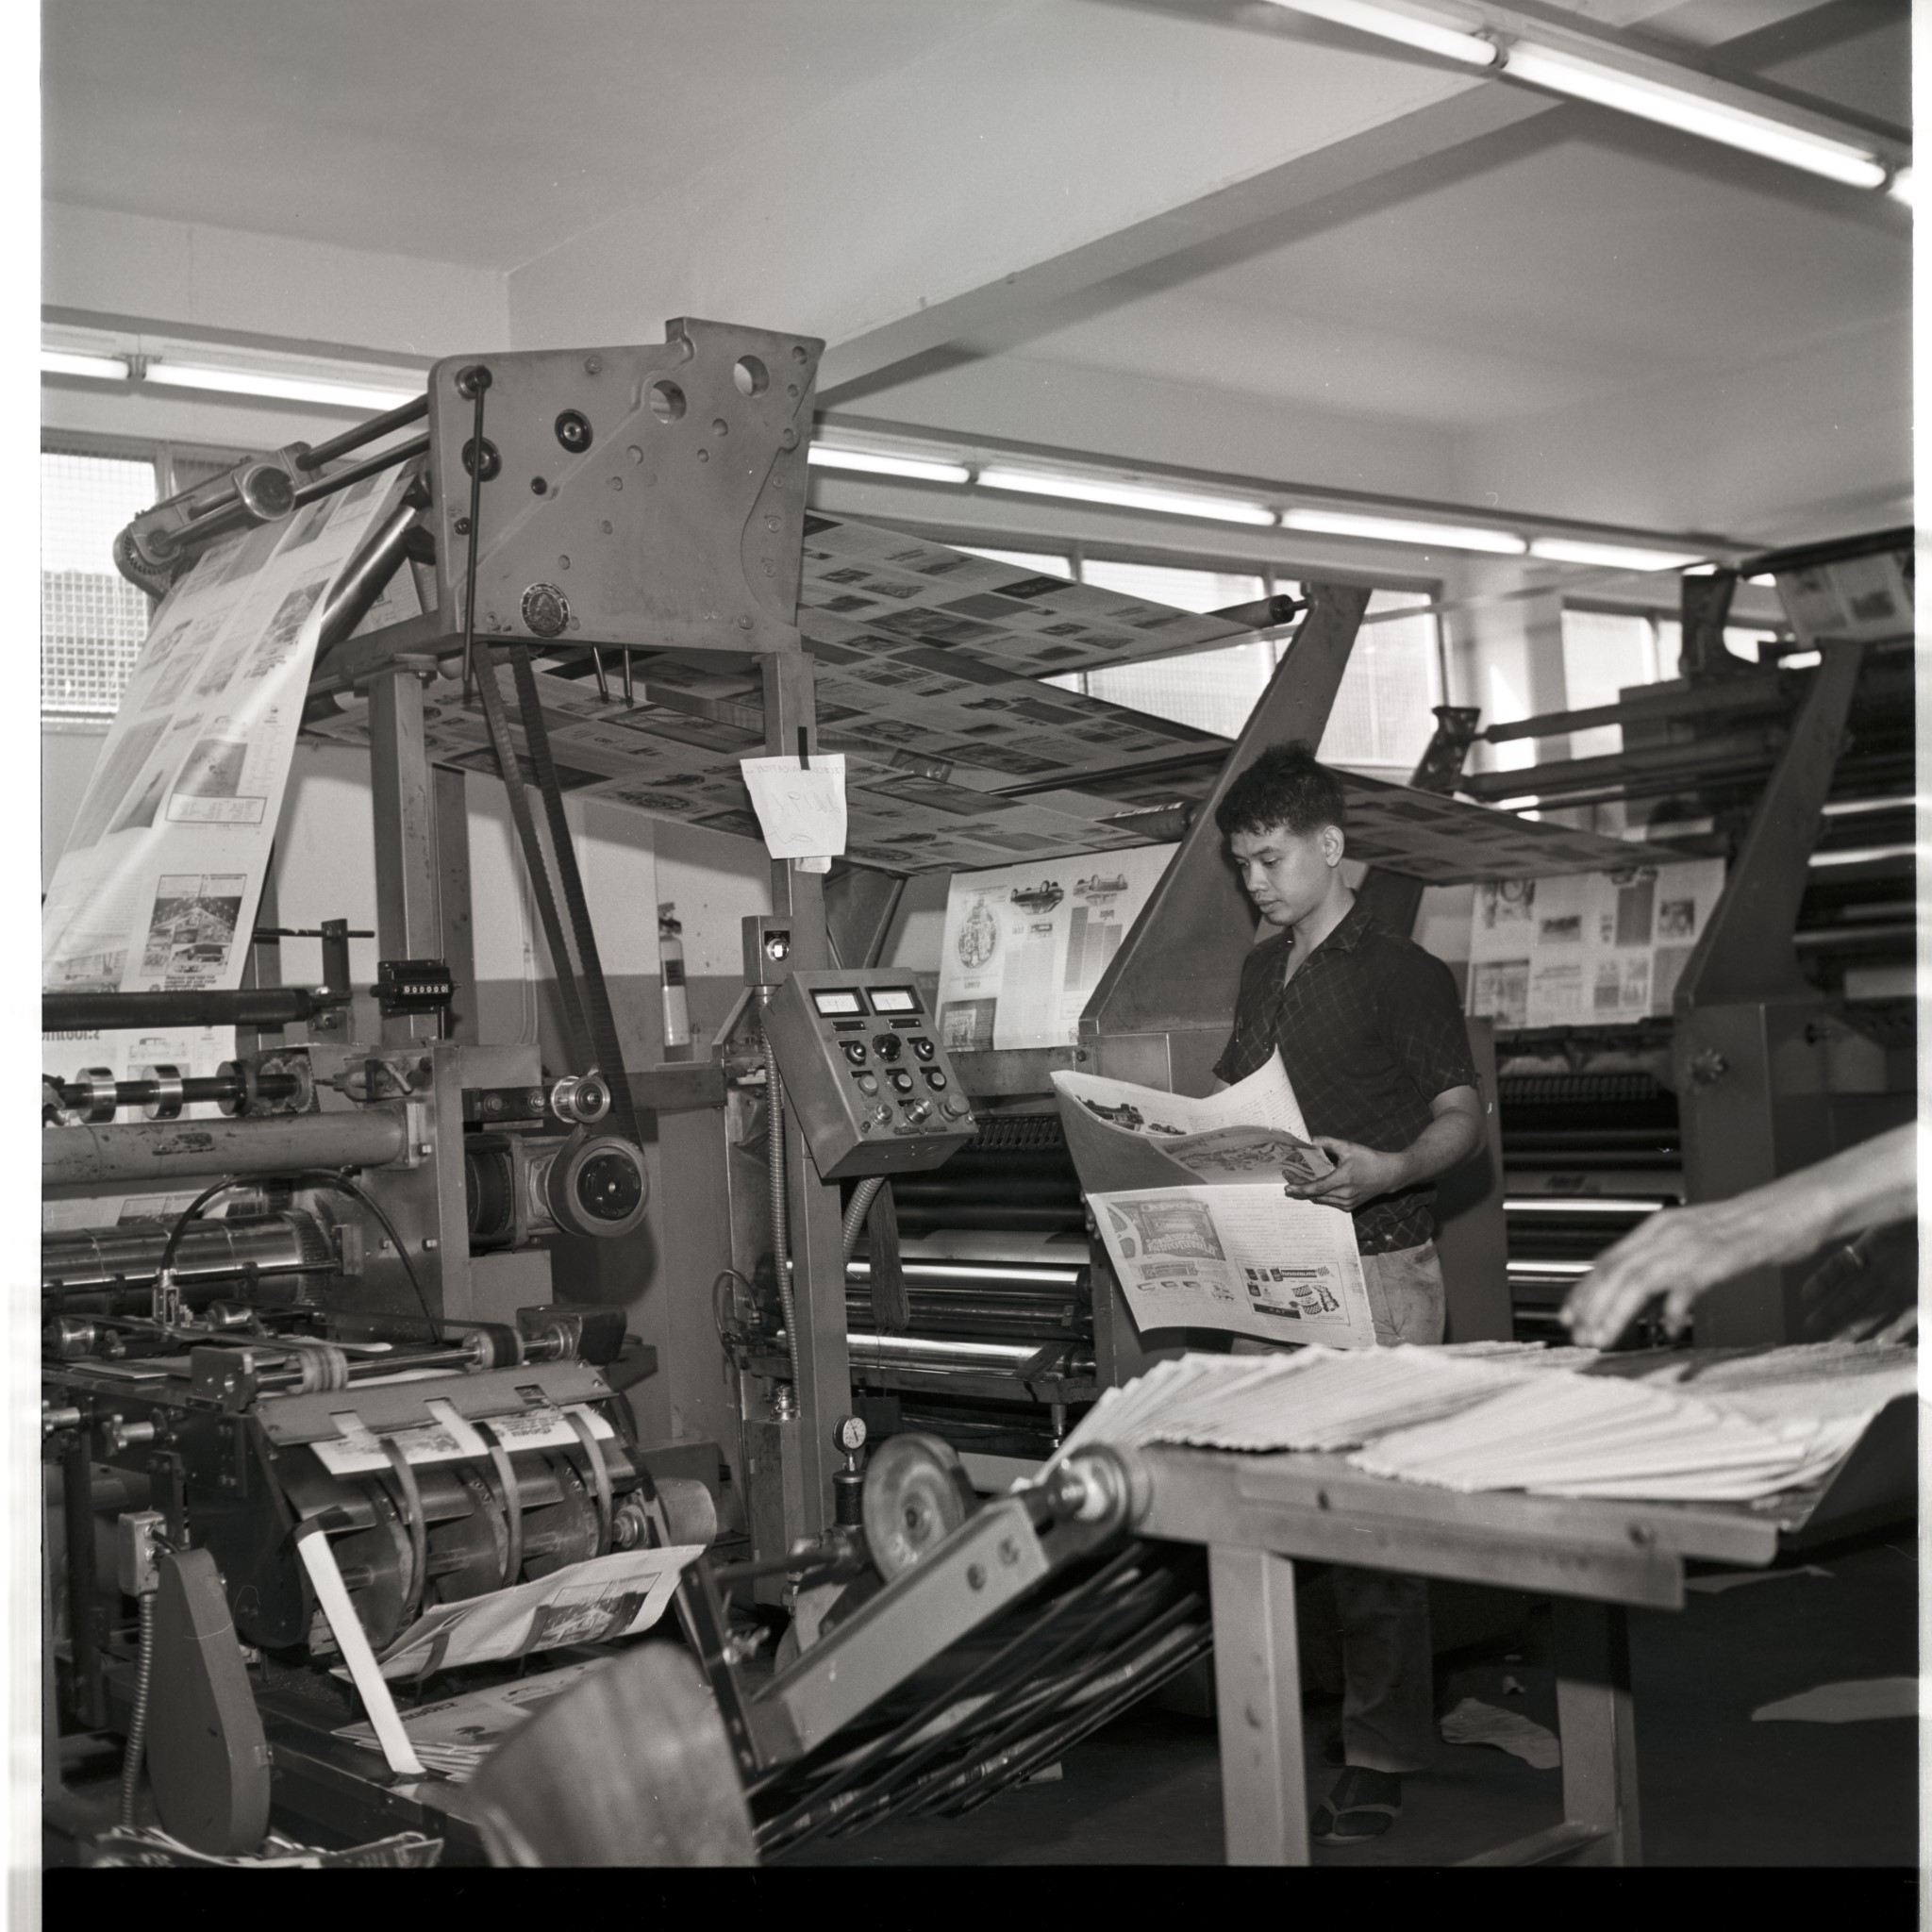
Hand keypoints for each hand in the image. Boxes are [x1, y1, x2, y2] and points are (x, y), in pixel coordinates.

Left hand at [1285, 1137, 1406, 1212]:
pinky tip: (1313, 1187)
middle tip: (1288, 1179)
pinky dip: (1319, 1195)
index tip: (1287, 1185)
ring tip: (1297, 1182)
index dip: (1299, 1187)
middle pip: (1314, 1195)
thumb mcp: (1348, 1147)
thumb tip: (1310, 1140)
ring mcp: (1346, 1203)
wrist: (1389, 1175)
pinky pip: (1328, 1202)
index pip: (1315, 1188)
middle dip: (1299, 1188)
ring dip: (1308, 1193)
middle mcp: (1344, 1195)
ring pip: (1320, 1200)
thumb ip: (1328, 1142)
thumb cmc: (1369, 1159)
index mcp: (1343, 1179)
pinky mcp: (1349, 1207)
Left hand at [1560, 1197, 1784, 1347]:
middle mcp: (1669, 1232)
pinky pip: (1687, 1284)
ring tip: (1607, 1337)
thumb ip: (1667, 1269)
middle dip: (1593, 1306)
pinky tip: (1669, 1329)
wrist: (1795, 1207)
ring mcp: (1693, 1243)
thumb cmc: (1749, 1230)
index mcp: (1659, 1228)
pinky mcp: (1721, 1257)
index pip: (1608, 1260)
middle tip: (1581, 1336)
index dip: (1584, 1290)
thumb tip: (1643, 1304)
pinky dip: (1672, 1309)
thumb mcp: (1696, 1246)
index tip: (1569, 1316)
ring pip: (1640, 1279)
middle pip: (1616, 1271)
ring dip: (1618, 1311)